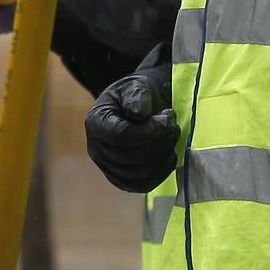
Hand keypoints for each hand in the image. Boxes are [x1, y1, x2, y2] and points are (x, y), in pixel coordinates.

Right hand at [85, 69, 178, 192]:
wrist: (141, 106)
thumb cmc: (137, 94)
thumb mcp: (136, 85)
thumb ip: (136, 96)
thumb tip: (137, 114)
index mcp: (95, 122)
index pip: (119, 136)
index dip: (147, 131)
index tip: (167, 118)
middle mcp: (96, 148)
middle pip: (129, 157)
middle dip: (158, 142)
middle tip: (173, 124)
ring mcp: (108, 167)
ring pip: (137, 173)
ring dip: (161, 156)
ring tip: (172, 135)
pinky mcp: (122, 179)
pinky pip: (142, 184)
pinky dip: (161, 173)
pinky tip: (171, 156)